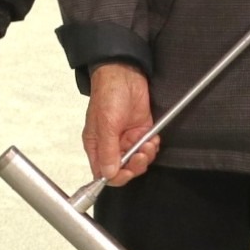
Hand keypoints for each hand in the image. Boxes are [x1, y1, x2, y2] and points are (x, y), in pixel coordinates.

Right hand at [83, 62, 156, 184]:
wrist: (125, 74)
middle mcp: (111, 144)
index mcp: (96, 144)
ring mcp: (126, 139)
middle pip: (123, 169)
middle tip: (140, 155)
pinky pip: (148, 149)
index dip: (116, 176)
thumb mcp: (106, 123)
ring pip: (137, 161)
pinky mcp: (140, 132)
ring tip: (147, 143)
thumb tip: (107, 173)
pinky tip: (151, 138)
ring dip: (145, 156)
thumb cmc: (108, 93)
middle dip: (134, 165)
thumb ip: (107, 150)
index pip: (103, 172)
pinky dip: (153, 147)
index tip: (126, 171)